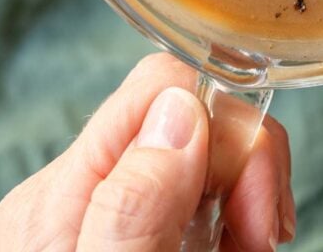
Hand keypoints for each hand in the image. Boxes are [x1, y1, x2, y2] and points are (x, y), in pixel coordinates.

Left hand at [0, 53, 294, 251]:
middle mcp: (94, 188)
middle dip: (249, 167)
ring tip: (253, 246)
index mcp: (64, 191)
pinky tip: (243, 245)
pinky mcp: (164, 226)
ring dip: (257, 193)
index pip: (161, 85)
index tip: (251, 205)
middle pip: (200, 114)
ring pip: (222, 148)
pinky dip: (250, 214)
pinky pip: (224, 187)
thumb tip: (180, 105)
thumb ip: (132, 202)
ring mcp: (131, 207)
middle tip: (259, 238)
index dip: (225, 129)